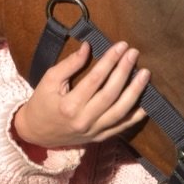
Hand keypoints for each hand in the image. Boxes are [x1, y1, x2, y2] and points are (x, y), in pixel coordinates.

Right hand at [12, 40, 149, 149]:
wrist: (36, 133)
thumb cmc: (42, 103)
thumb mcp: (49, 80)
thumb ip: (69, 64)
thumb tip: (88, 47)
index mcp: (69, 105)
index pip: (96, 79)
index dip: (110, 61)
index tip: (121, 46)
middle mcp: (84, 120)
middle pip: (111, 94)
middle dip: (125, 71)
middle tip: (134, 54)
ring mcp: (93, 131)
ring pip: (120, 111)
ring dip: (135, 92)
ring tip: (145, 74)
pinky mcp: (99, 137)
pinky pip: (121, 127)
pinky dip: (135, 116)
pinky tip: (147, 103)